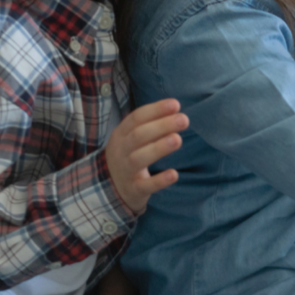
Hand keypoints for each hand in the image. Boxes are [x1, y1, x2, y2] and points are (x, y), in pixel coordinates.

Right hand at [105, 98, 187, 213]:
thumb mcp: (132, 136)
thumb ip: (151, 123)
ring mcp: (125, 171)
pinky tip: (174, 174)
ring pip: (138, 159)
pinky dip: (159, 181)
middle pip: (138, 136)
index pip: (136, 118)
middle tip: (184, 120)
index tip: (176, 105)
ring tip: (178, 140)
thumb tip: (176, 108)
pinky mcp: (133, 190)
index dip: (156, 110)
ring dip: (159, 148)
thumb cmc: (129, 154)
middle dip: (162, 126)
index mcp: (121, 134)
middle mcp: (121, 151)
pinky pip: (145, 186)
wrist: (110, 187)